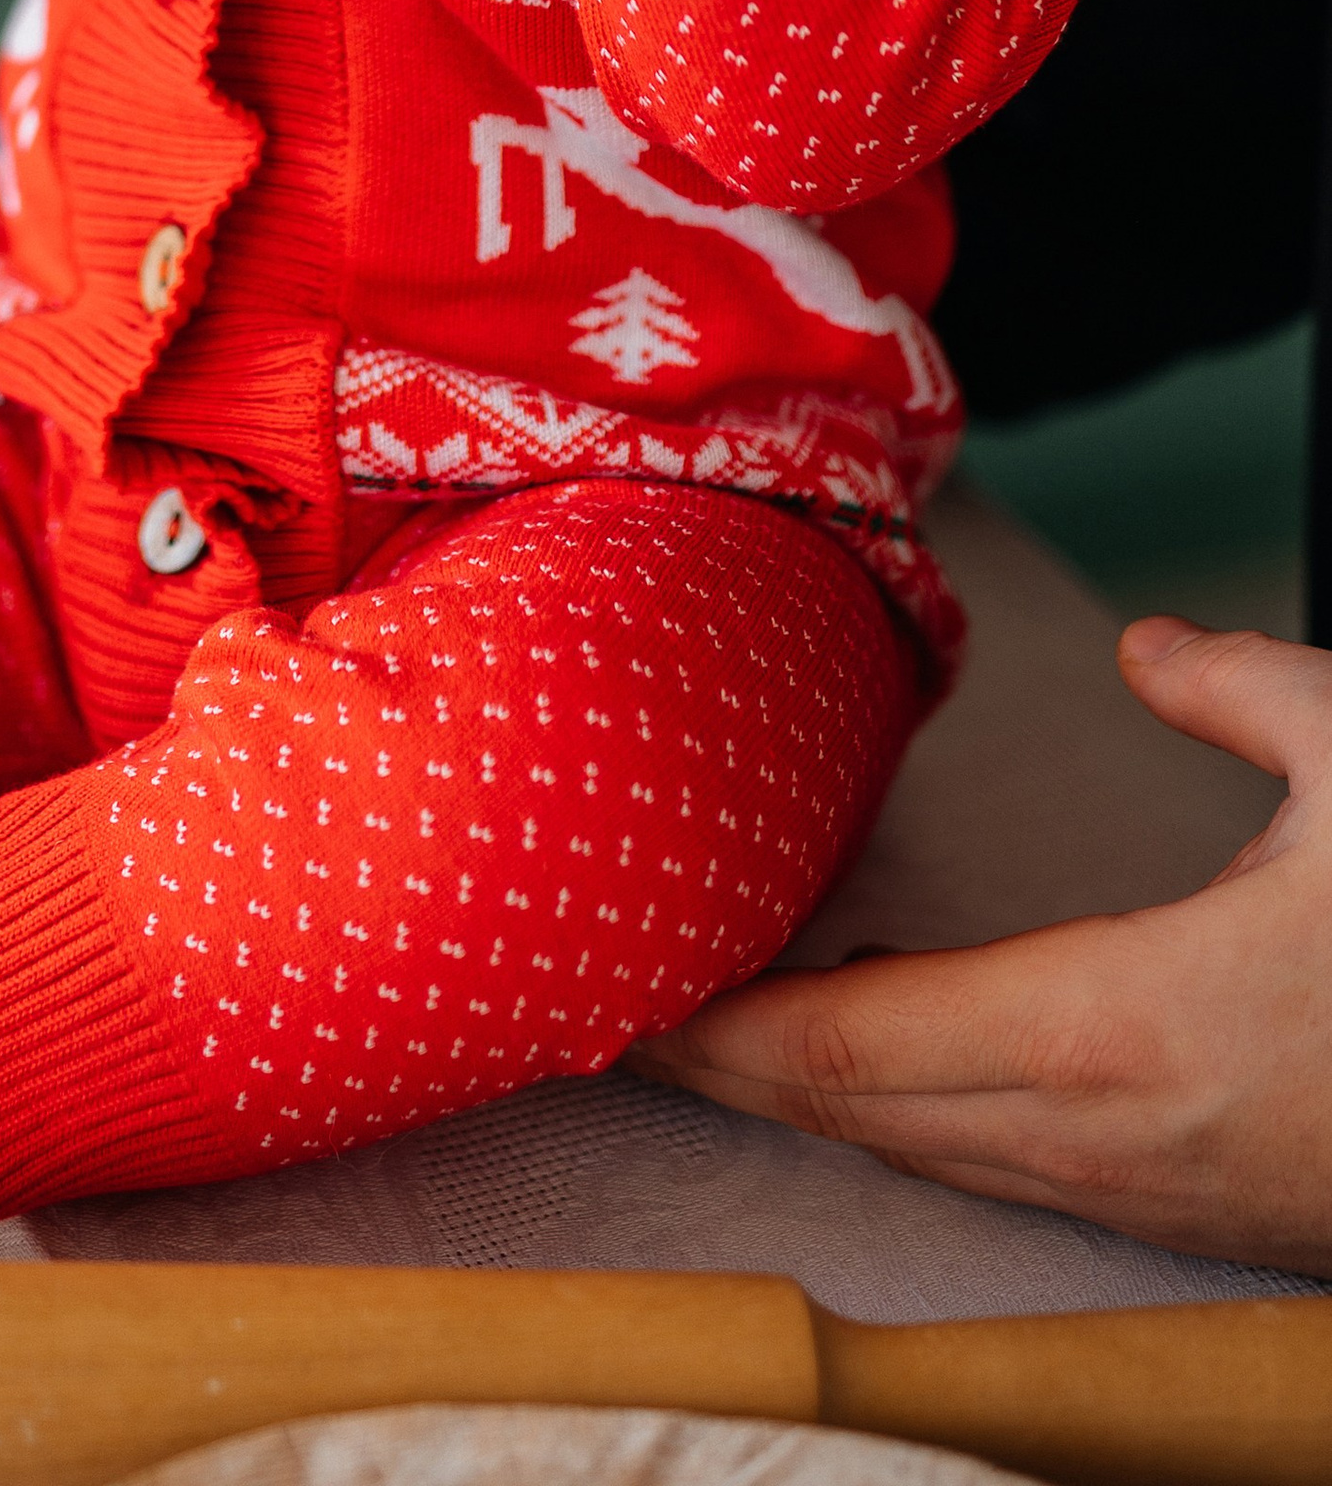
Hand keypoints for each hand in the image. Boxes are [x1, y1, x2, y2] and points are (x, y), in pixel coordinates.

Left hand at [632, 617, 1331, 1274]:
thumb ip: (1245, 690)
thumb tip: (1156, 646)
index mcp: (1117, 1028)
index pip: (854, 1051)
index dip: (721, 1034)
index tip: (617, 1000)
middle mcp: (1112, 1135)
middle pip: (862, 1116)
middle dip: (726, 1070)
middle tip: (613, 1005)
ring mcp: (1159, 1193)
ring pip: (935, 1153)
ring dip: (818, 1092)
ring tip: (720, 1014)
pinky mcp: (1207, 1212)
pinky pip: (1012, 1166)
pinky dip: (918, 1109)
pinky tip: (895, 1037)